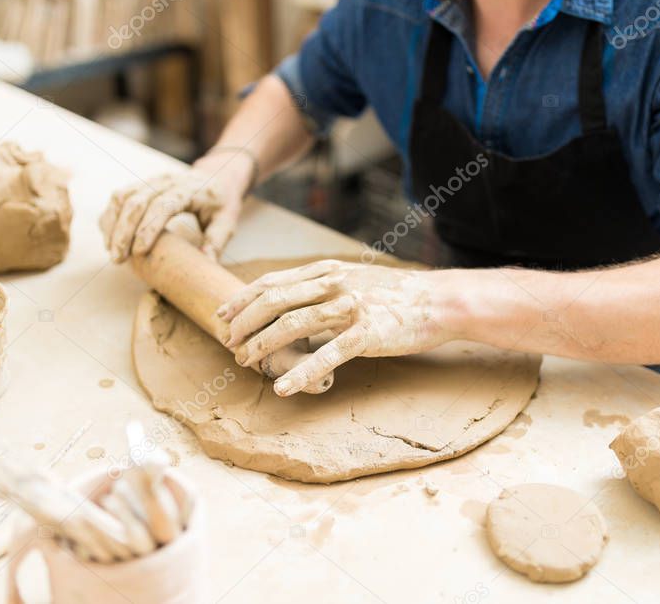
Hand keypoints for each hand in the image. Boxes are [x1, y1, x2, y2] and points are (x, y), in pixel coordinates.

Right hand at [99, 149, 254, 261]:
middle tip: (118, 259)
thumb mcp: (227, 221)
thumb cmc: (221, 204)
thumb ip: (217, 241)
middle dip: (124, 231)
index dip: (148, 228)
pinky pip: (119, 196)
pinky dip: (110, 216)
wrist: (217, 177)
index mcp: (189, 188)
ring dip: (113, 225)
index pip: (163, 205)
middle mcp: (167, 180)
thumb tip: (207, 263)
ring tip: (112, 252)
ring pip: (123, 197)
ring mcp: (152, 180)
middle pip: (137, 201)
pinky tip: (109, 238)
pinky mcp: (142, 183)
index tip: (139, 252)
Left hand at [216, 260, 457, 395]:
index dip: (242, 299)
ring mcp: (349, 308)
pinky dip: (300, 373)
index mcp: (327, 271)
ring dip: (262, 345)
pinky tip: (282, 388)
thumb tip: (290, 301)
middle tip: (229, 344)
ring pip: (292, 324)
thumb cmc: (396, 296)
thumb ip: (322, 287)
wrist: (438, 301)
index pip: (273, 281)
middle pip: (274, 300)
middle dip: (244, 324)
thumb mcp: (354, 279)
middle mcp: (333, 284)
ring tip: (245, 362)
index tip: (222, 316)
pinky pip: (326, 356)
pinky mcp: (366, 334)